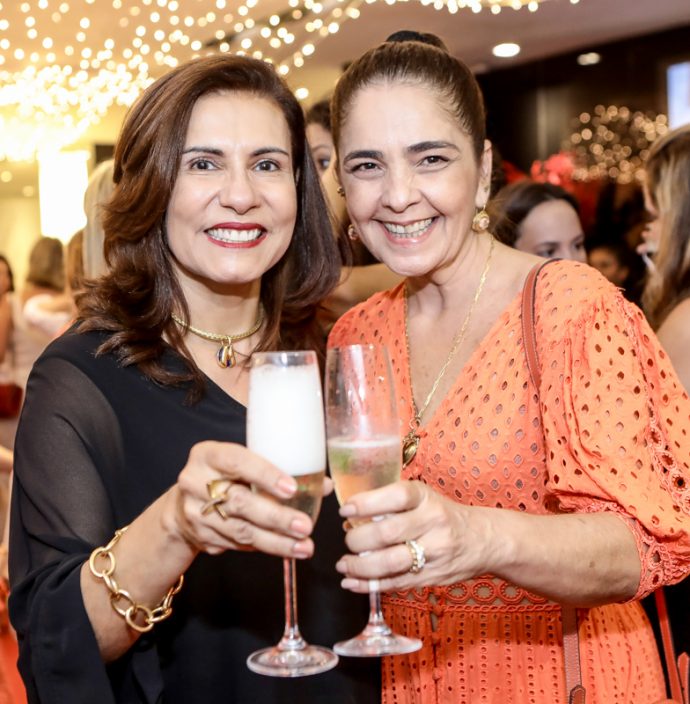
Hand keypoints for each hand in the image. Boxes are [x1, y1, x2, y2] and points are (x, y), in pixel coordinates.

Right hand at [173, 440, 319, 559]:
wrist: (183, 504)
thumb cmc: (224, 475)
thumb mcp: (241, 462)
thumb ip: (278, 468)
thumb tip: (324, 485)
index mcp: (208, 455)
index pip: (237, 461)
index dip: (265, 474)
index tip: (291, 489)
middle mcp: (196, 482)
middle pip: (240, 502)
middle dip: (276, 517)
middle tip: (305, 526)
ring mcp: (196, 513)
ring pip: (241, 530)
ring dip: (276, 541)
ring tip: (304, 546)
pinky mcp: (202, 537)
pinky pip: (238, 544)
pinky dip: (265, 547)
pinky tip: (286, 549)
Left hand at [335, 480, 493, 592]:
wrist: (483, 539)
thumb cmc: (443, 514)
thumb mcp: (423, 497)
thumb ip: (391, 502)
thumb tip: (351, 514)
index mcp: (426, 498)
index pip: (395, 497)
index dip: (366, 503)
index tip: (346, 510)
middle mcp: (432, 523)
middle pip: (387, 533)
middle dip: (358, 539)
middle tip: (347, 539)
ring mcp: (434, 553)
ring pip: (390, 563)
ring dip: (360, 566)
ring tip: (344, 565)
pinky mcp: (432, 577)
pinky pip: (396, 583)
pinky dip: (369, 585)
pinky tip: (353, 582)